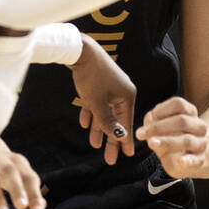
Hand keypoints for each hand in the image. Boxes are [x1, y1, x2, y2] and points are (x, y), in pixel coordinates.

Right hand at [0, 139, 44, 208]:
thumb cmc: (5, 169)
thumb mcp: (20, 176)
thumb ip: (31, 191)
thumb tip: (41, 206)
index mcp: (18, 163)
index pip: (29, 178)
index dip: (34, 195)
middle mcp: (2, 161)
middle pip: (10, 173)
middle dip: (17, 189)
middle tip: (22, 206)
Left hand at [72, 35, 135, 163]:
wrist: (80, 50)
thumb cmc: (91, 76)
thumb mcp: (98, 103)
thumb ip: (107, 121)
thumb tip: (119, 136)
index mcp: (127, 96)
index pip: (126, 124)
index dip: (125, 141)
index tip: (127, 155)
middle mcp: (121, 92)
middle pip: (116, 120)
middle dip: (110, 139)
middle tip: (109, 158)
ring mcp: (110, 87)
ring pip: (104, 112)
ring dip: (98, 127)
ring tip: (94, 143)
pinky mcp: (99, 83)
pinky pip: (96, 103)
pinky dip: (90, 113)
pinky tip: (84, 123)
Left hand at [135, 96, 206, 176]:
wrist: (185, 158)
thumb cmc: (169, 137)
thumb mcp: (159, 127)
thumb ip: (153, 121)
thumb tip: (150, 118)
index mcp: (190, 113)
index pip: (179, 104)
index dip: (162, 109)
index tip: (150, 116)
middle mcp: (199, 126)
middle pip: (182, 121)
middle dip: (158, 127)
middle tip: (139, 134)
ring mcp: (201, 143)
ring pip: (187, 140)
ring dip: (167, 141)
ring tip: (151, 143)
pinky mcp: (199, 160)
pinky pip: (196, 160)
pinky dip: (189, 160)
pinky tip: (181, 161)